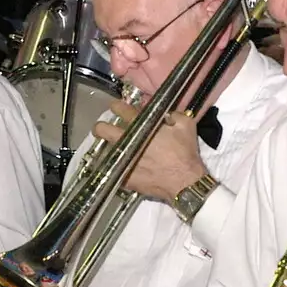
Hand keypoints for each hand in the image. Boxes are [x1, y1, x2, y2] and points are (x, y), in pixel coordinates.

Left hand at [91, 100, 207, 203]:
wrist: (184, 181)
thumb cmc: (185, 153)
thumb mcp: (185, 125)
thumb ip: (172, 114)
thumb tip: (165, 113)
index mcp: (141, 125)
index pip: (121, 110)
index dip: (116, 106)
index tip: (116, 107)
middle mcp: (128, 141)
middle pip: (102, 130)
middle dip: (101, 127)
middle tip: (104, 128)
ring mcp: (124, 160)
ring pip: (104, 150)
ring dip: (108, 147)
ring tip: (114, 148)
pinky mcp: (125, 177)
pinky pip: (112, 170)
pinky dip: (114, 166)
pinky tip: (118, 166)